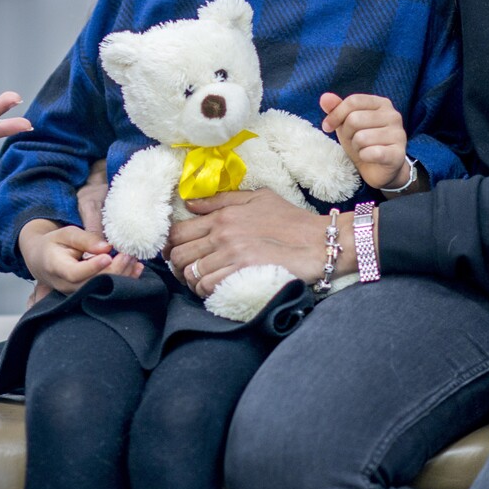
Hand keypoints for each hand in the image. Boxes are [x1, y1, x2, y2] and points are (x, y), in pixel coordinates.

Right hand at [26, 161, 136, 305]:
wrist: (42, 260)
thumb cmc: (54, 244)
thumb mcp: (66, 234)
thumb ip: (85, 239)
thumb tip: (106, 247)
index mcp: (56, 267)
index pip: (75, 273)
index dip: (92, 267)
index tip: (108, 255)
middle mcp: (66, 286)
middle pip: (92, 284)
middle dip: (114, 269)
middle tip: (128, 254)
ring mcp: (76, 294)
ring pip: (101, 290)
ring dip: (121, 275)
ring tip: (134, 259)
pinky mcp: (86, 295)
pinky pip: (105, 290)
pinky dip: (123, 280)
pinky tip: (136, 269)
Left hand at [166, 190, 354, 298]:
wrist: (319, 241)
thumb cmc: (291, 219)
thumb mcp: (258, 198)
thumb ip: (222, 199)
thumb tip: (190, 203)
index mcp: (223, 215)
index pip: (178, 231)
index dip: (169, 245)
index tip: (172, 253)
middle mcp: (222, 233)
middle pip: (179, 254)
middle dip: (177, 266)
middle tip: (186, 271)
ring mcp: (232, 253)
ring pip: (191, 273)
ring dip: (191, 281)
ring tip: (200, 282)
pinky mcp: (243, 271)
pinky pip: (208, 286)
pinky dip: (205, 291)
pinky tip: (213, 290)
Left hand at [320, 92, 410, 189]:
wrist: (379, 169)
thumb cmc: (362, 141)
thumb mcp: (346, 123)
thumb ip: (336, 108)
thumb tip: (325, 97)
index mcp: (381, 103)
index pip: (353, 101)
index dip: (336, 114)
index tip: (327, 127)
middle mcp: (393, 116)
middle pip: (355, 119)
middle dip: (347, 133)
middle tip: (353, 141)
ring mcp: (398, 134)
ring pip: (361, 137)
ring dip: (356, 147)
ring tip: (363, 149)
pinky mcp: (398, 154)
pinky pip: (371, 153)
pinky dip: (364, 156)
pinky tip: (369, 157)